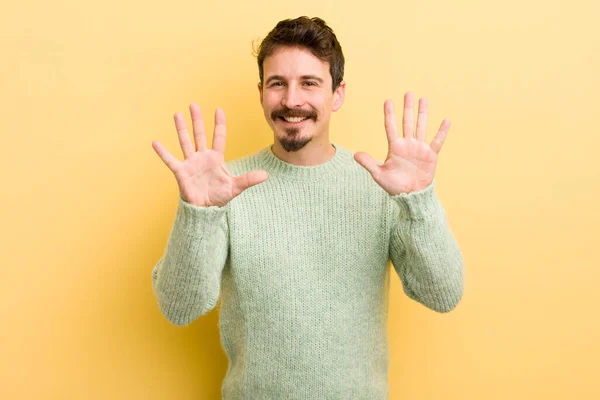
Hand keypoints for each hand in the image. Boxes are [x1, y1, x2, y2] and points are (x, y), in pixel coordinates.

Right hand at [152, 103, 267, 206]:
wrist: (205, 210)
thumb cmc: (219, 197)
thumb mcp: (236, 187)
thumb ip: (249, 179)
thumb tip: (266, 175)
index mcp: (216, 158)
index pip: (218, 138)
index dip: (219, 124)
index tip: (219, 110)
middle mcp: (202, 157)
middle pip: (200, 135)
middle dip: (197, 120)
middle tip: (194, 104)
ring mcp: (191, 163)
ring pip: (185, 142)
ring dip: (181, 129)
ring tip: (177, 114)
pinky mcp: (181, 172)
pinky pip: (170, 160)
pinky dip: (162, 152)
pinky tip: (155, 142)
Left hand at [354, 92, 450, 194]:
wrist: (411, 195)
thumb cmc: (394, 186)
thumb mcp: (379, 174)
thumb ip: (368, 163)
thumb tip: (355, 154)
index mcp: (395, 147)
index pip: (391, 127)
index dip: (390, 115)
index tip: (388, 101)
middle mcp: (407, 144)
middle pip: (407, 122)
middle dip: (407, 108)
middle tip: (408, 93)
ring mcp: (419, 148)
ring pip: (421, 127)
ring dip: (422, 113)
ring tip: (423, 99)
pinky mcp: (431, 155)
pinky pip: (437, 141)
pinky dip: (442, 131)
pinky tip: (446, 120)